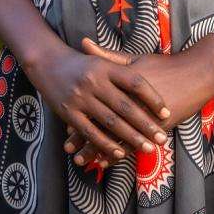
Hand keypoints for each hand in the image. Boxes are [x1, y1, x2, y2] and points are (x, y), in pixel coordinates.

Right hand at [21, 39, 170, 165]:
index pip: (135, 82)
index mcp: (106, 67)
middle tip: (161, 138)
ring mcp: (81, 97)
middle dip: (145, 124)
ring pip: (110, 122)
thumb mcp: (101, 60)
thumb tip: (152, 77)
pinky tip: (119, 153)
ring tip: (147, 148)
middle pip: (126, 106)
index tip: (166, 112)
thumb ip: (122, 67)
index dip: (152, 98)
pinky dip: (105, 144)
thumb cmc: (80, 62)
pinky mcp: (69, 112)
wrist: (47, 61)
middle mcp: (94, 81)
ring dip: (130, 138)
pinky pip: (90, 131)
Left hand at [64, 36, 213, 168]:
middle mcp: (129, 103)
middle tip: (68, 149)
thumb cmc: (163, 65)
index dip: (79, 116)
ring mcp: (143, 117)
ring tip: (81, 161)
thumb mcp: (133, 59)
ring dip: (96, 151)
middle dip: (83, 138)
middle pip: (101, 124)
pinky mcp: (156, 128)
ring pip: (114, 139)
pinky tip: (107, 161)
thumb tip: (83, 43)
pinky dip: (118, 153)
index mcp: (120, 85)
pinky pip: (133, 145)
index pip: (95, 104)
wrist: (195, 74)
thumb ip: (106, 56)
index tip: (64, 126)